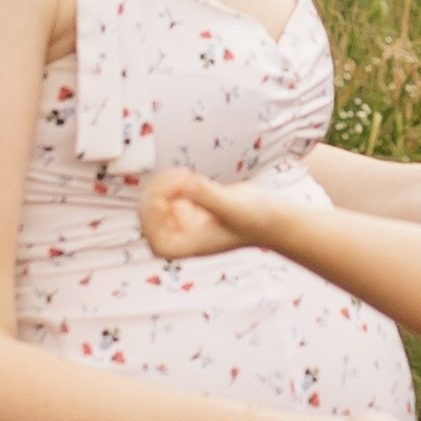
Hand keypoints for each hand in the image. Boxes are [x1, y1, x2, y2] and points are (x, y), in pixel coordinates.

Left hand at [140, 168, 264, 260]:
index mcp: (189, 247)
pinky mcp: (187, 207)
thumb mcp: (234, 207)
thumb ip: (210, 197)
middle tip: (182, 176)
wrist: (270, 215)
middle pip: (150, 218)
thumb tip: (187, 185)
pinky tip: (189, 175)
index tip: (163, 200)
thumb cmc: (256, 219)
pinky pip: (165, 193)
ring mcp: (183, 222)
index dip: (152, 221)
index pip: (158, 242)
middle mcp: (182, 236)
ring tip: (186, 174)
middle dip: (159, 193)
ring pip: (154, 202)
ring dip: (164, 184)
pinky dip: (171, 182)